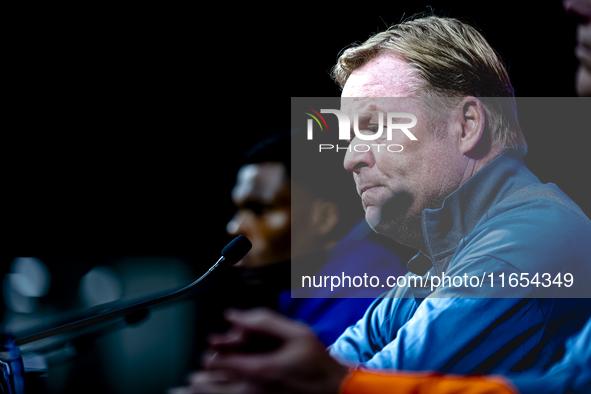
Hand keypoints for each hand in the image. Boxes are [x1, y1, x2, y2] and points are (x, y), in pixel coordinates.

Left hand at [200, 308, 349, 393]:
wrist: (334, 389)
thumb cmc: (317, 362)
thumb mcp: (296, 332)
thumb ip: (263, 321)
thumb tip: (233, 315)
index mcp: (259, 370)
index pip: (217, 361)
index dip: (215, 347)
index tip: (217, 341)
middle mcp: (252, 390)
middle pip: (208, 386)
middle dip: (205, 372)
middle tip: (205, 366)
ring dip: (204, 387)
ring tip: (194, 383)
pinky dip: (216, 393)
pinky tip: (209, 389)